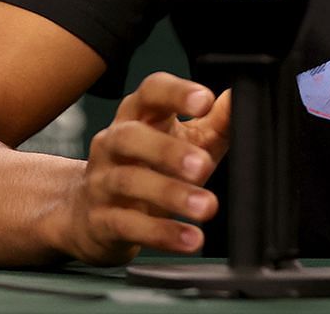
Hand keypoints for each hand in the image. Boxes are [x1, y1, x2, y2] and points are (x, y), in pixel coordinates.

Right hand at [53, 72, 230, 264]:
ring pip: (129, 182)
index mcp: (139, 116)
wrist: (87, 215)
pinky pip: (127, 225)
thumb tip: (242, 97)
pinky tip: (190, 238)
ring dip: (171, 194)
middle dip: (168, 150)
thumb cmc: (149, 167)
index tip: (205, 101)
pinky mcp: (100, 220)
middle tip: (203, 166)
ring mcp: (102, 182)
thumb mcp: (187, 139)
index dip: (176, 93)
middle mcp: (113, 144)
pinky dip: (161, 233)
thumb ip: (217, 120)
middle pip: (131, 137)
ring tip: (206, 207)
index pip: (151, 91)